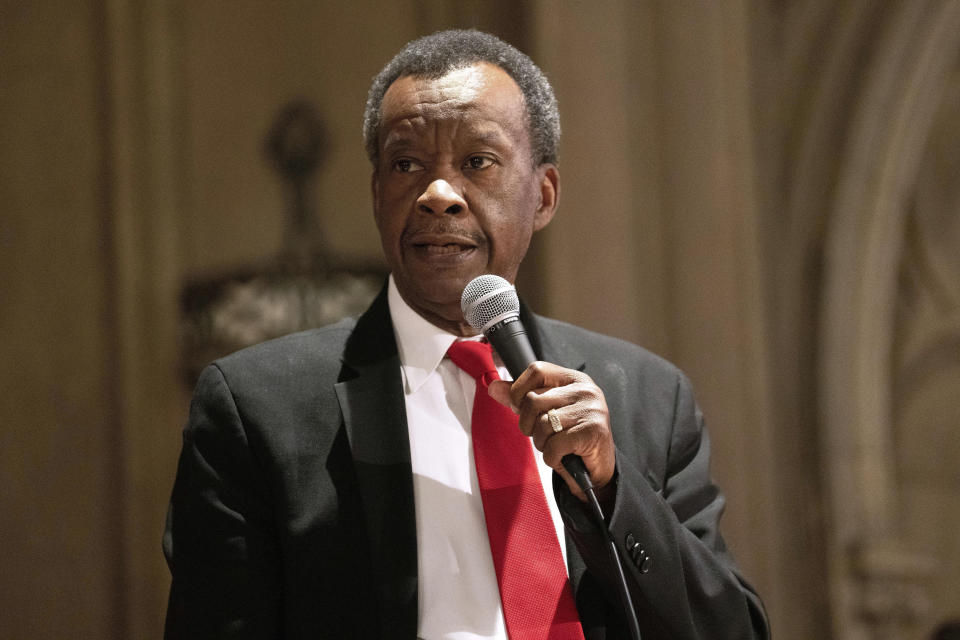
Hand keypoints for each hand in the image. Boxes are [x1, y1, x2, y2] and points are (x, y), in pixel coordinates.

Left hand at [488, 361, 615, 500]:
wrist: (596, 470)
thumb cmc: (569, 436)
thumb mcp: (545, 412)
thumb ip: (520, 399)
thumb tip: (493, 387)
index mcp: (573, 379)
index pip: (536, 370)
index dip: (519, 391)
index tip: (521, 408)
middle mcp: (585, 390)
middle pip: (533, 400)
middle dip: (529, 424)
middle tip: (543, 435)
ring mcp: (591, 410)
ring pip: (542, 424)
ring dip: (542, 443)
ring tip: (557, 446)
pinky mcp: (592, 432)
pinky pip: (554, 446)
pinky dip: (553, 458)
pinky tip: (565, 457)